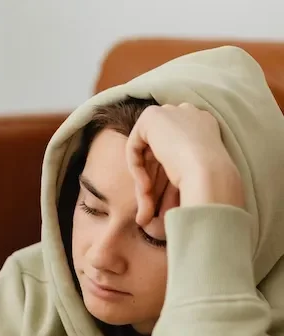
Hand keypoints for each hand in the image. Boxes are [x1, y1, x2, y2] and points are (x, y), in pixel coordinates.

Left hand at [126, 102, 244, 225]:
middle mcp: (190, 114)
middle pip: (157, 151)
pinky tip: (145, 186)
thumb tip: (154, 206)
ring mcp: (172, 112)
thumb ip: (177, 177)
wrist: (210, 175)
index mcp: (205, 127)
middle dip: (151, 182)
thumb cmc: (208, 187)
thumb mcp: (193, 180)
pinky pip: (134, 146)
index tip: (161, 202)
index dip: (164, 175)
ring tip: (146, 211)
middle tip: (148, 213)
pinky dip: (136, 168)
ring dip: (144, 182)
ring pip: (146, 153)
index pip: (175, 149)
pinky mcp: (153, 116)